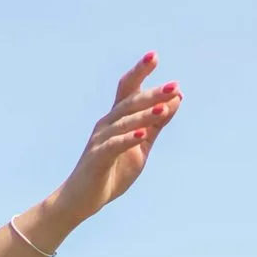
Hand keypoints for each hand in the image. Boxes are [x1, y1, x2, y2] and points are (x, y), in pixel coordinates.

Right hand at [42, 53, 182, 232]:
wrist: (81, 200)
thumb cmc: (111, 172)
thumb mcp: (141, 147)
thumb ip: (156, 125)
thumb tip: (175, 100)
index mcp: (116, 119)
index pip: (128, 89)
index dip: (139, 72)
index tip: (154, 56)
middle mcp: (106, 124)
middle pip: (129, 102)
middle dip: (152, 94)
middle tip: (173, 86)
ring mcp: (99, 140)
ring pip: (124, 122)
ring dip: (145, 115)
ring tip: (164, 108)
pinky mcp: (97, 158)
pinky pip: (113, 145)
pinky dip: (128, 139)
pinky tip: (142, 134)